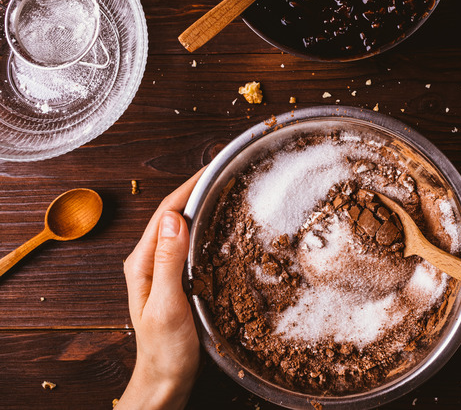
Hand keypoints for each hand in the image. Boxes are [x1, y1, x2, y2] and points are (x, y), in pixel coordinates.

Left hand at [116, 170, 203, 409]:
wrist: (165, 381)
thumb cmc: (165, 350)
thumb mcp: (167, 305)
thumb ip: (168, 261)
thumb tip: (176, 218)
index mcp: (142, 262)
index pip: (166, 213)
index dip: (189, 187)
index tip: (213, 168)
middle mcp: (150, 261)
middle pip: (174, 215)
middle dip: (197, 190)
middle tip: (227, 173)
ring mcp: (163, 270)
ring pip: (183, 228)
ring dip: (202, 207)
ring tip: (228, 191)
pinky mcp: (177, 280)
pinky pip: (191, 245)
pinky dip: (207, 229)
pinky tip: (224, 228)